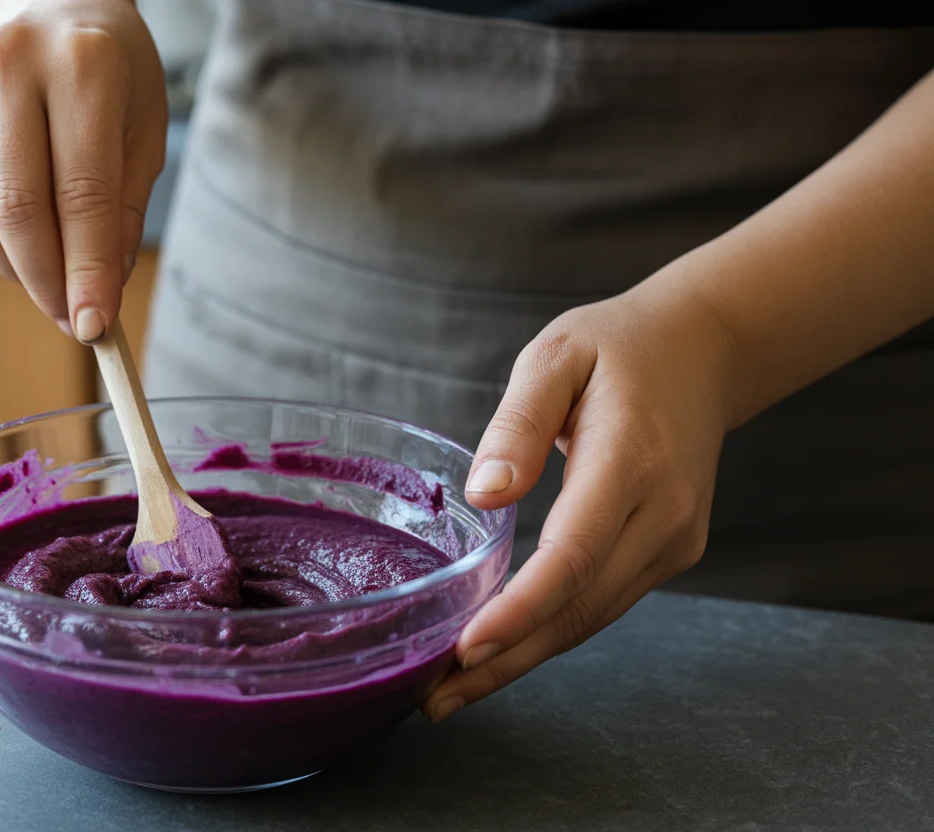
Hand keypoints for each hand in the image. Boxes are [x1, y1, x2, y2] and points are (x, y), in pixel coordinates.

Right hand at [0, 0, 167, 341]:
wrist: (50, 3)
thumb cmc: (110, 76)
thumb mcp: (144, 133)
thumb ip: (122, 214)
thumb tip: (97, 296)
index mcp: (84, 67)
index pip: (83, 195)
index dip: (87, 272)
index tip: (95, 326)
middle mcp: (11, 63)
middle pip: (16, 209)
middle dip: (47, 282)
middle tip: (71, 319)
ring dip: (15, 269)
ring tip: (51, 277)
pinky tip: (18, 243)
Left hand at [423, 283, 734, 721]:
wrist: (703, 353)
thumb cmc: (617, 348)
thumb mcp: (557, 356)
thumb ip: (518, 422)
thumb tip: (485, 495)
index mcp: (633, 460)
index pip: (575, 552)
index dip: (522, 607)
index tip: (466, 646)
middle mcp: (665, 514)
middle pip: (580, 606)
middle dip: (507, 657)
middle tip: (433, 699)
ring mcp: (675, 540)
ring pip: (592, 617)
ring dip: (523, 658)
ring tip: (450, 692)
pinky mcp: (669, 551)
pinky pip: (603, 603)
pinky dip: (550, 634)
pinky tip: (502, 652)